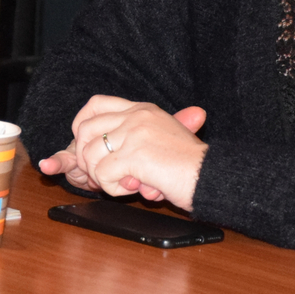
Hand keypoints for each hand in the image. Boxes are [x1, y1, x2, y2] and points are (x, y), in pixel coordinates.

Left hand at [37, 97, 207, 209]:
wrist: (213, 176)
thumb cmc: (192, 166)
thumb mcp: (164, 140)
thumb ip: (135, 141)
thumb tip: (102, 161)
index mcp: (143, 109)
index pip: (96, 104)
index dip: (81, 124)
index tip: (83, 145)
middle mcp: (137, 116)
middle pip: (85, 130)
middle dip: (85, 158)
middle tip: (101, 176)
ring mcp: (135, 133)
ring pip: (90, 155)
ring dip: (102, 178)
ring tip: (127, 184)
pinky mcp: (135, 154)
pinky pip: (103, 175)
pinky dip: (114, 189)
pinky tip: (137, 189)